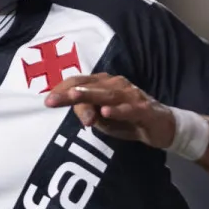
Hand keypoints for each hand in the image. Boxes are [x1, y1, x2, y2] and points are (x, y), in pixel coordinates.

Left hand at [42, 74, 180, 147]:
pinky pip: (130, 109)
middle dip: (70, 93)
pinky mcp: (145, 109)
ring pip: (108, 94)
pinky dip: (117, 110)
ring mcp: (131, 95)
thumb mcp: (102, 119)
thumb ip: (87, 113)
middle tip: (52, 100)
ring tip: (74, 97)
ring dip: (90, 95)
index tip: (47, 100)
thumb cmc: (127, 119)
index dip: (62, 89)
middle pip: (90, 86)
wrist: (161, 127)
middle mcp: (117, 85)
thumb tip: (75, 111)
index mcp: (104, 84)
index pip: (80, 82)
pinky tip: (106, 112)